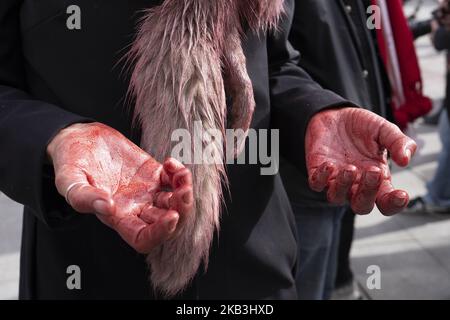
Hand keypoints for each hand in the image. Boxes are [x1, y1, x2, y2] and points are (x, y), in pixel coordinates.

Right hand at [47, 123, 193, 252]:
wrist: (80, 139)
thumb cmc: (71, 163)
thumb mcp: (69, 181)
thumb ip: (84, 197)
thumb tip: (107, 207)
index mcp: (117, 218)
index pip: (144, 238)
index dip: (160, 233)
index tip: (171, 217)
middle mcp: (136, 208)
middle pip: (168, 223)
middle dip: (182, 211)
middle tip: (183, 193)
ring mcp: (148, 191)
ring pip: (175, 202)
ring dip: (184, 191)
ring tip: (182, 174)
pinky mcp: (154, 173)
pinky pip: (174, 179)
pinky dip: (179, 173)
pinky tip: (170, 162)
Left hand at [305, 108, 416, 214]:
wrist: (335, 116)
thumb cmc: (362, 128)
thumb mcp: (384, 130)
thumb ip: (398, 142)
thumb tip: (406, 160)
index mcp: (377, 180)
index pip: (386, 202)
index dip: (394, 204)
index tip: (402, 194)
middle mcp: (356, 185)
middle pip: (362, 206)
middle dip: (368, 193)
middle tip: (373, 172)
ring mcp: (335, 181)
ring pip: (337, 198)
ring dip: (344, 186)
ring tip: (350, 168)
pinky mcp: (317, 173)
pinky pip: (316, 184)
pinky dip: (321, 178)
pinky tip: (330, 164)